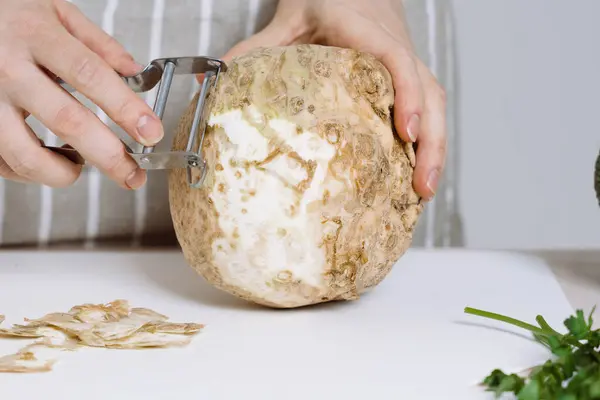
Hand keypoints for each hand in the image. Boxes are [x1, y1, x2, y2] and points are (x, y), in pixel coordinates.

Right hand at [0, 0, 163, 188]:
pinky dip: (32, 172)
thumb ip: (98, 43)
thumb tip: (135, 72)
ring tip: (81, 166)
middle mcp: (9, 69)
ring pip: (26, 154)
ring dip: (63, 172)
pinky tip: (49, 160)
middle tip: (133, 174)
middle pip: (67, 121)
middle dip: (109, 155)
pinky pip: (4, 162)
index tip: (151, 132)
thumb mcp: (54, 10)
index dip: (125, 108)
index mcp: (36, 36)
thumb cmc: (7, 12)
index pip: (90, 75)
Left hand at [220, 0, 445, 199]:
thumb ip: (256, 49)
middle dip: (432, 143)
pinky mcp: (406, 74)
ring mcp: (407, 61)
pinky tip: (416, 170)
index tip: (406, 134)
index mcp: (367, 31)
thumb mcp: (287, 20)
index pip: (397, 62)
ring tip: (424, 192)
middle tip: (422, 188)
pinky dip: (428, 140)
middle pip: (430, 92)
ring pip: (436, 102)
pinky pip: (428, 105)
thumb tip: (218, 84)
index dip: (408, 97)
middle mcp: (395, 46)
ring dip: (435, 148)